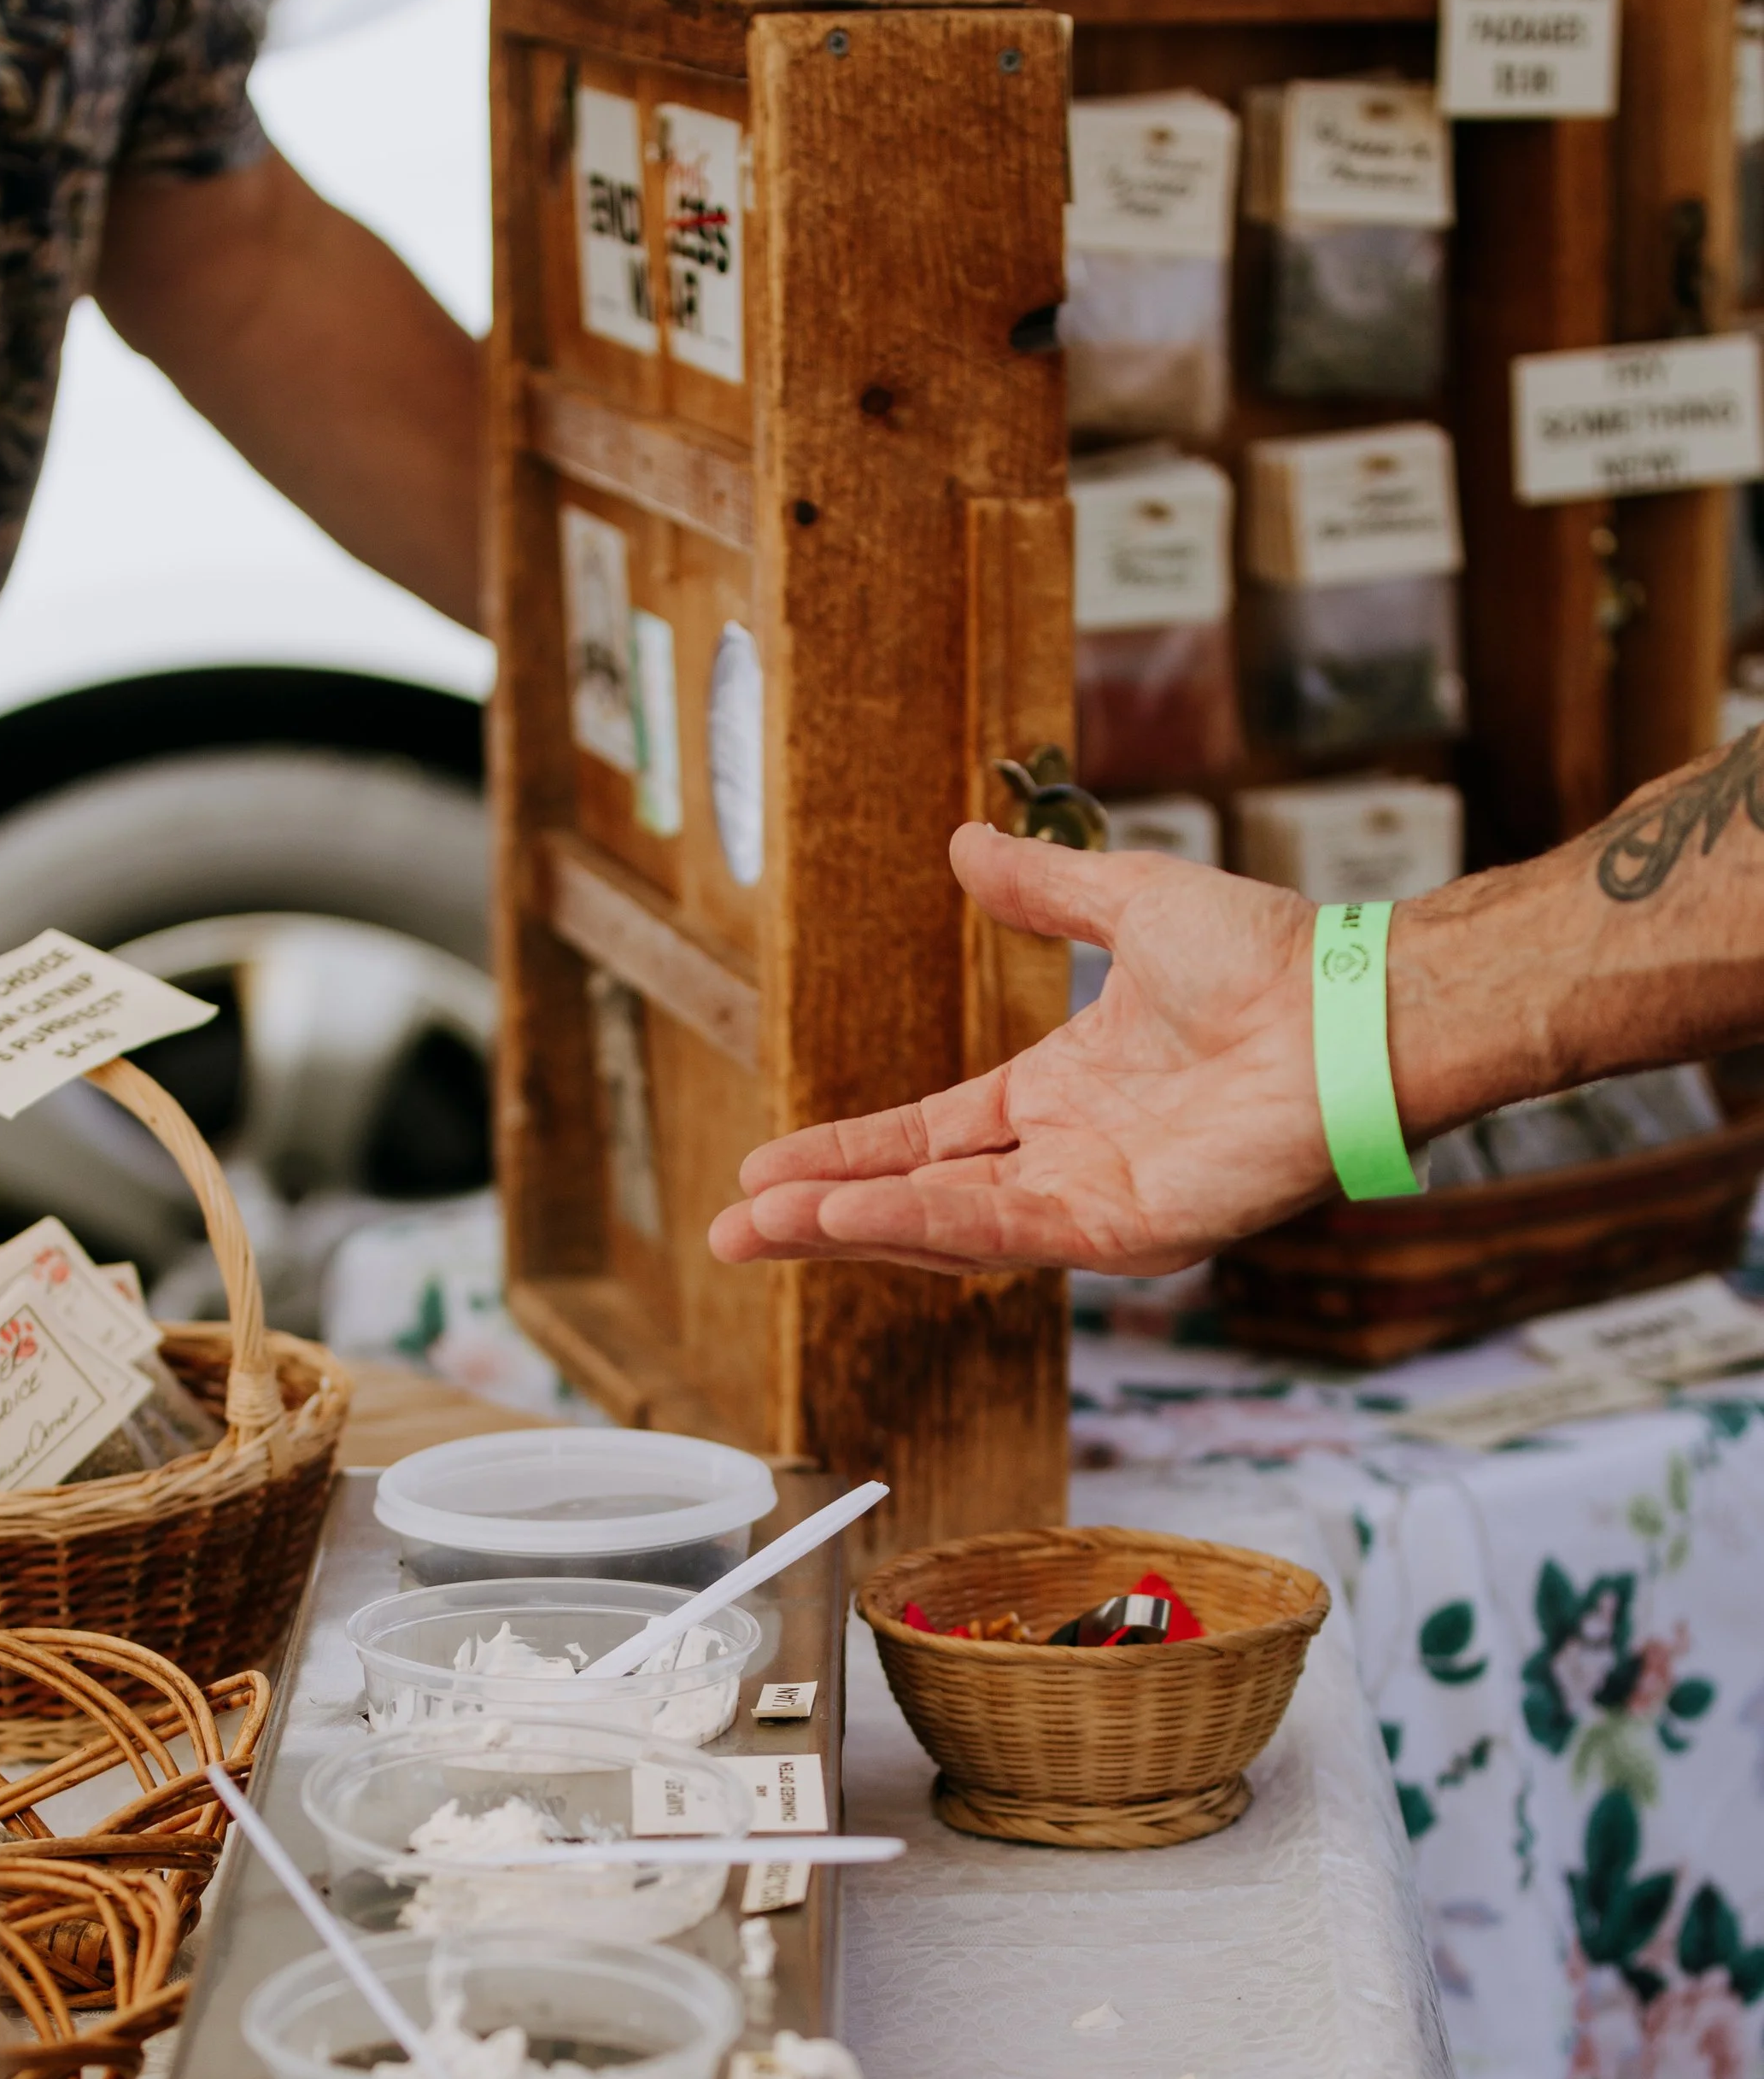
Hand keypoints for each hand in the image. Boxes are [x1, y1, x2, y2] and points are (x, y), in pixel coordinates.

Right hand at [710, 827, 1326, 1278]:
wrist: (1347, 1007)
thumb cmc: (1271, 960)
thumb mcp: (1128, 902)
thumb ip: (1043, 890)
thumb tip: (966, 845)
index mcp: (1060, 1094)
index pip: (926, 1138)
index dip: (846, 1154)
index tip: (769, 1167)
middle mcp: (1067, 1159)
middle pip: (916, 1199)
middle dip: (819, 1215)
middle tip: (731, 1233)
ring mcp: (1093, 1203)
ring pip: (945, 1228)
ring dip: (849, 1229)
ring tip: (762, 1231)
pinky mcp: (1123, 1230)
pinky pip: (1003, 1232)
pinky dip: (919, 1223)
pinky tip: (848, 1216)